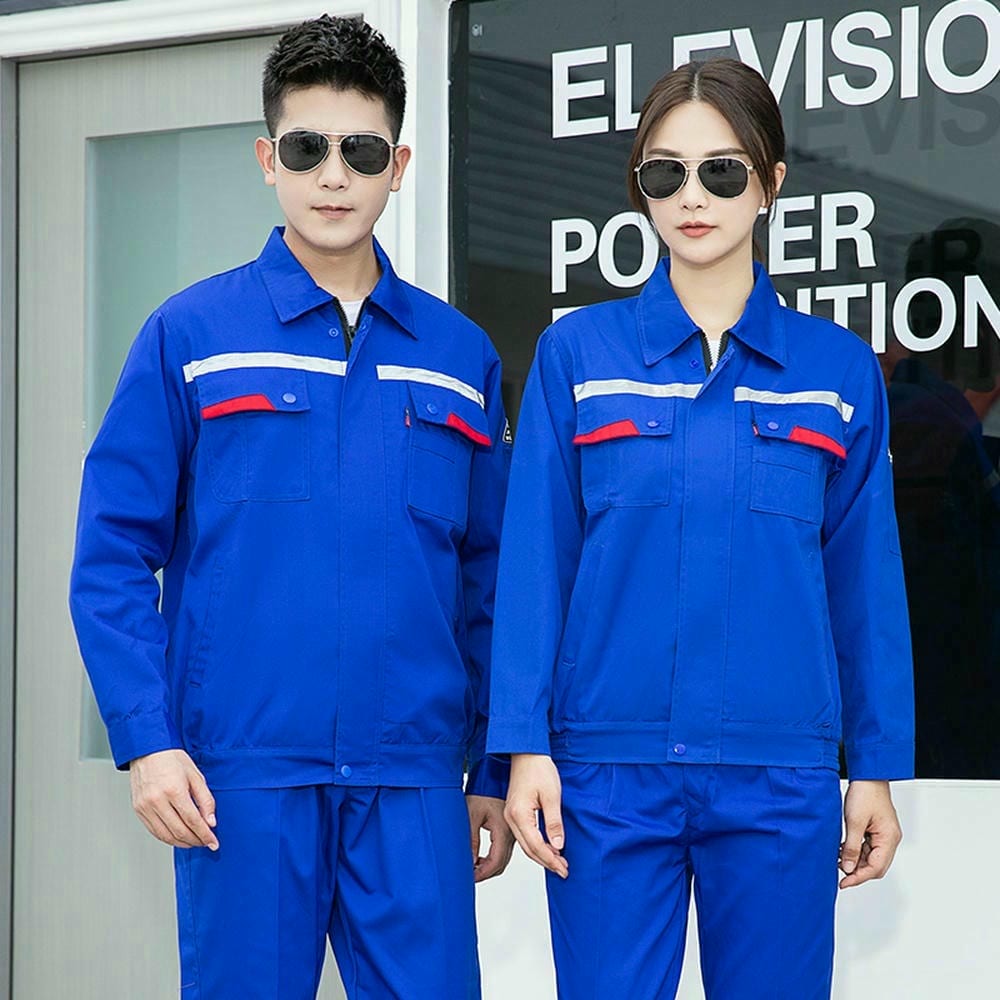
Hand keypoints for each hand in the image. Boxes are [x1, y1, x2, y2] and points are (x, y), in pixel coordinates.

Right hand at [129, 749, 218, 849]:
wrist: (148, 750)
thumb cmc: (172, 759)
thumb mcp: (196, 775)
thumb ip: (205, 800)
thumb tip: (211, 821)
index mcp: (174, 790)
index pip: (193, 820)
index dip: (205, 834)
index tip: (213, 842)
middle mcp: (157, 800)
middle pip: (179, 831)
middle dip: (196, 840)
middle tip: (206, 842)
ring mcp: (145, 807)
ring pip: (166, 835)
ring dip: (182, 843)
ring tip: (194, 842)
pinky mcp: (138, 810)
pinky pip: (154, 831)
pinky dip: (168, 838)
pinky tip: (178, 837)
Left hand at [466, 794, 514, 881]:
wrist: (495, 776)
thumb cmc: (484, 790)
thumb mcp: (472, 814)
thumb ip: (471, 840)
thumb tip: (470, 861)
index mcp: (503, 831)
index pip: (495, 862)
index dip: (482, 874)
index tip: (470, 878)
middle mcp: (512, 834)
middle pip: (501, 864)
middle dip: (485, 873)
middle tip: (470, 876)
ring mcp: (513, 832)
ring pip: (504, 859)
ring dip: (489, 867)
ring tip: (473, 868)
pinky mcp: (511, 830)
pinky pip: (505, 851)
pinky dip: (493, 858)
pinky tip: (481, 858)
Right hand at [504, 754, 567, 877]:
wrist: (527, 752)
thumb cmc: (538, 768)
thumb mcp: (552, 795)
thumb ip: (554, 823)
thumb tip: (557, 845)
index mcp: (519, 814)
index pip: (536, 845)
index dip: (551, 859)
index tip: (563, 868)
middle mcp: (511, 817)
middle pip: (529, 849)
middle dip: (547, 861)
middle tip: (563, 870)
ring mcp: (510, 815)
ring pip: (526, 844)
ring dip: (542, 855)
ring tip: (558, 862)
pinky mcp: (514, 812)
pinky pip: (524, 835)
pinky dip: (536, 844)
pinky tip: (548, 847)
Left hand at [839, 779, 900, 888]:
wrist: (868, 775)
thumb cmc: (865, 793)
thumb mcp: (854, 822)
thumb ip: (850, 847)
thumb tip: (847, 867)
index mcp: (888, 839)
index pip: (875, 868)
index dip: (859, 877)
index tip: (844, 882)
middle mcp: (889, 839)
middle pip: (875, 866)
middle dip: (858, 871)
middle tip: (839, 873)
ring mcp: (884, 834)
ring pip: (870, 857)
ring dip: (855, 860)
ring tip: (838, 859)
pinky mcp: (876, 829)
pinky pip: (867, 847)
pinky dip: (855, 850)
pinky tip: (842, 849)